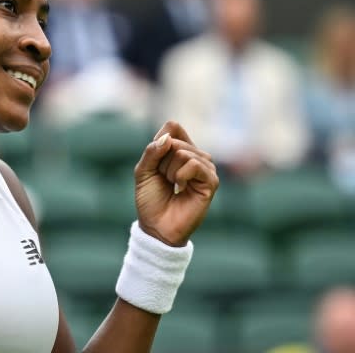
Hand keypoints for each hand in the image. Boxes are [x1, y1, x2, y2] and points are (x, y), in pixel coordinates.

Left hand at [134, 121, 218, 246]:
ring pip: (183, 152)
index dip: (159, 144)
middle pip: (174, 140)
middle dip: (161, 162)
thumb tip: (168, 138)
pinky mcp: (211, 181)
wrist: (156, 226)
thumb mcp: (143, 171)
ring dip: (169, 171)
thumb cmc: (150, 200)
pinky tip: (180, 188)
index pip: (173, 127)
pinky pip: (194, 164)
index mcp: (181, 149)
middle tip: (164, 180)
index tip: (156, 165)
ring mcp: (206, 167)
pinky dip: (180, 176)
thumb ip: (152, 151)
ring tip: (173, 185)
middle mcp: (196, 156)